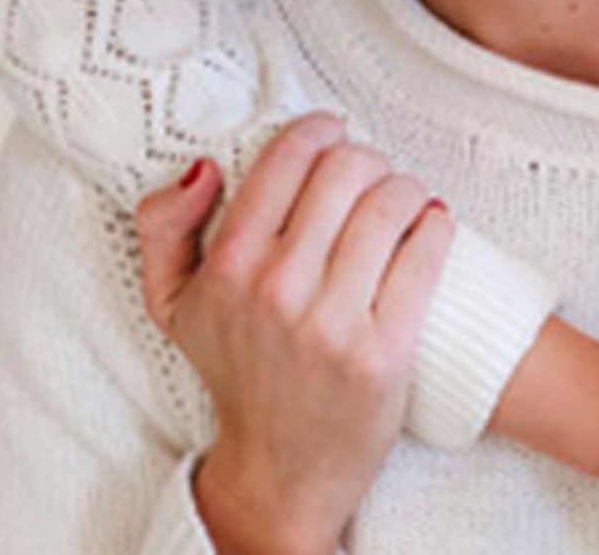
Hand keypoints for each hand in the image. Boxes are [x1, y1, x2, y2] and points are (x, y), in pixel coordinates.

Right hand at [134, 113, 456, 554]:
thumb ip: (164, 227)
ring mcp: (334, 321)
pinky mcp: (385, 351)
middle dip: (365, 158)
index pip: (287, 159)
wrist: (281, 467)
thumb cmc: (235, 373)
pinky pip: (426, 255)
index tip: (333, 131)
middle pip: (346, 170)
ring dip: (405, 187)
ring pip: (391, 204)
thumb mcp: (172, 303)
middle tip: (369, 172)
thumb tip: (203, 168)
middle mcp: (278, 289)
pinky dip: (435, 226)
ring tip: (403, 198)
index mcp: (228, 267)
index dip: (319, 130)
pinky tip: (430, 225)